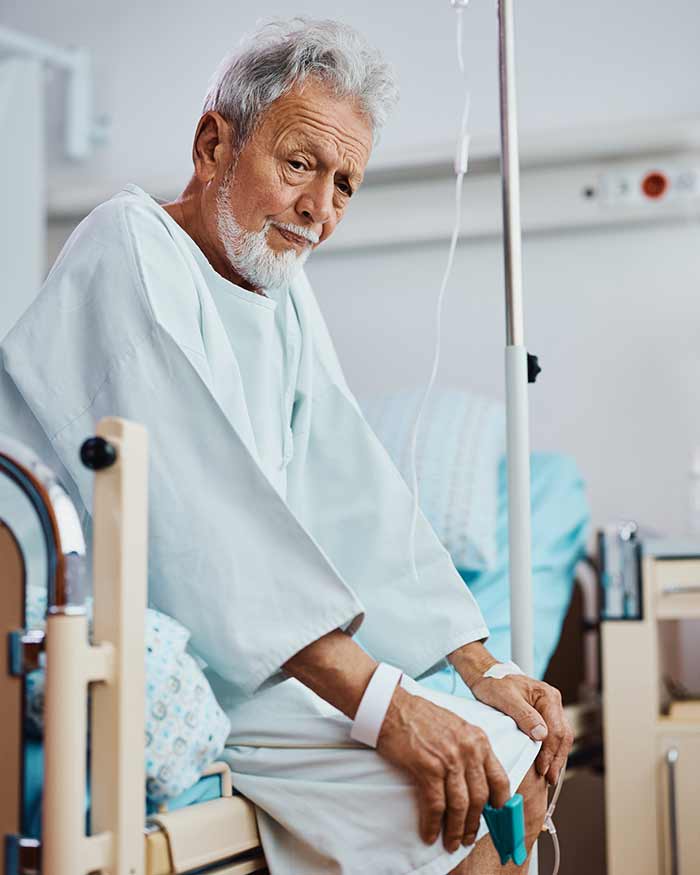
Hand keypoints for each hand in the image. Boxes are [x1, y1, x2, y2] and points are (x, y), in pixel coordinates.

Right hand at [376, 685, 510, 852]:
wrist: (392, 707)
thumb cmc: (420, 717)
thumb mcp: (456, 727)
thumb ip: (469, 751)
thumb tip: (475, 782)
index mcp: (478, 740)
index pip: (500, 779)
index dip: (501, 804)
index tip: (496, 818)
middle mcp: (468, 750)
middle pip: (480, 798)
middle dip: (474, 823)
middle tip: (467, 837)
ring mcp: (449, 759)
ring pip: (460, 805)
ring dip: (455, 829)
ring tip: (451, 842)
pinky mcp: (428, 767)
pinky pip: (435, 805)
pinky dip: (433, 824)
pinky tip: (429, 833)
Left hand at [469, 672, 573, 785]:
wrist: (486, 676)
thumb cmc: (494, 683)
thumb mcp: (505, 698)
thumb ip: (524, 715)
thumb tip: (542, 734)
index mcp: (548, 696)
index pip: (556, 729)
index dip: (550, 752)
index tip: (542, 768)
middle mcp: (552, 702)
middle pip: (563, 736)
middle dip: (556, 759)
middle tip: (549, 778)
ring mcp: (549, 710)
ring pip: (561, 738)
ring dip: (556, 758)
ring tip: (549, 777)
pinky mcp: (543, 717)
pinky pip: (553, 737)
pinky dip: (550, 752)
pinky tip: (546, 765)